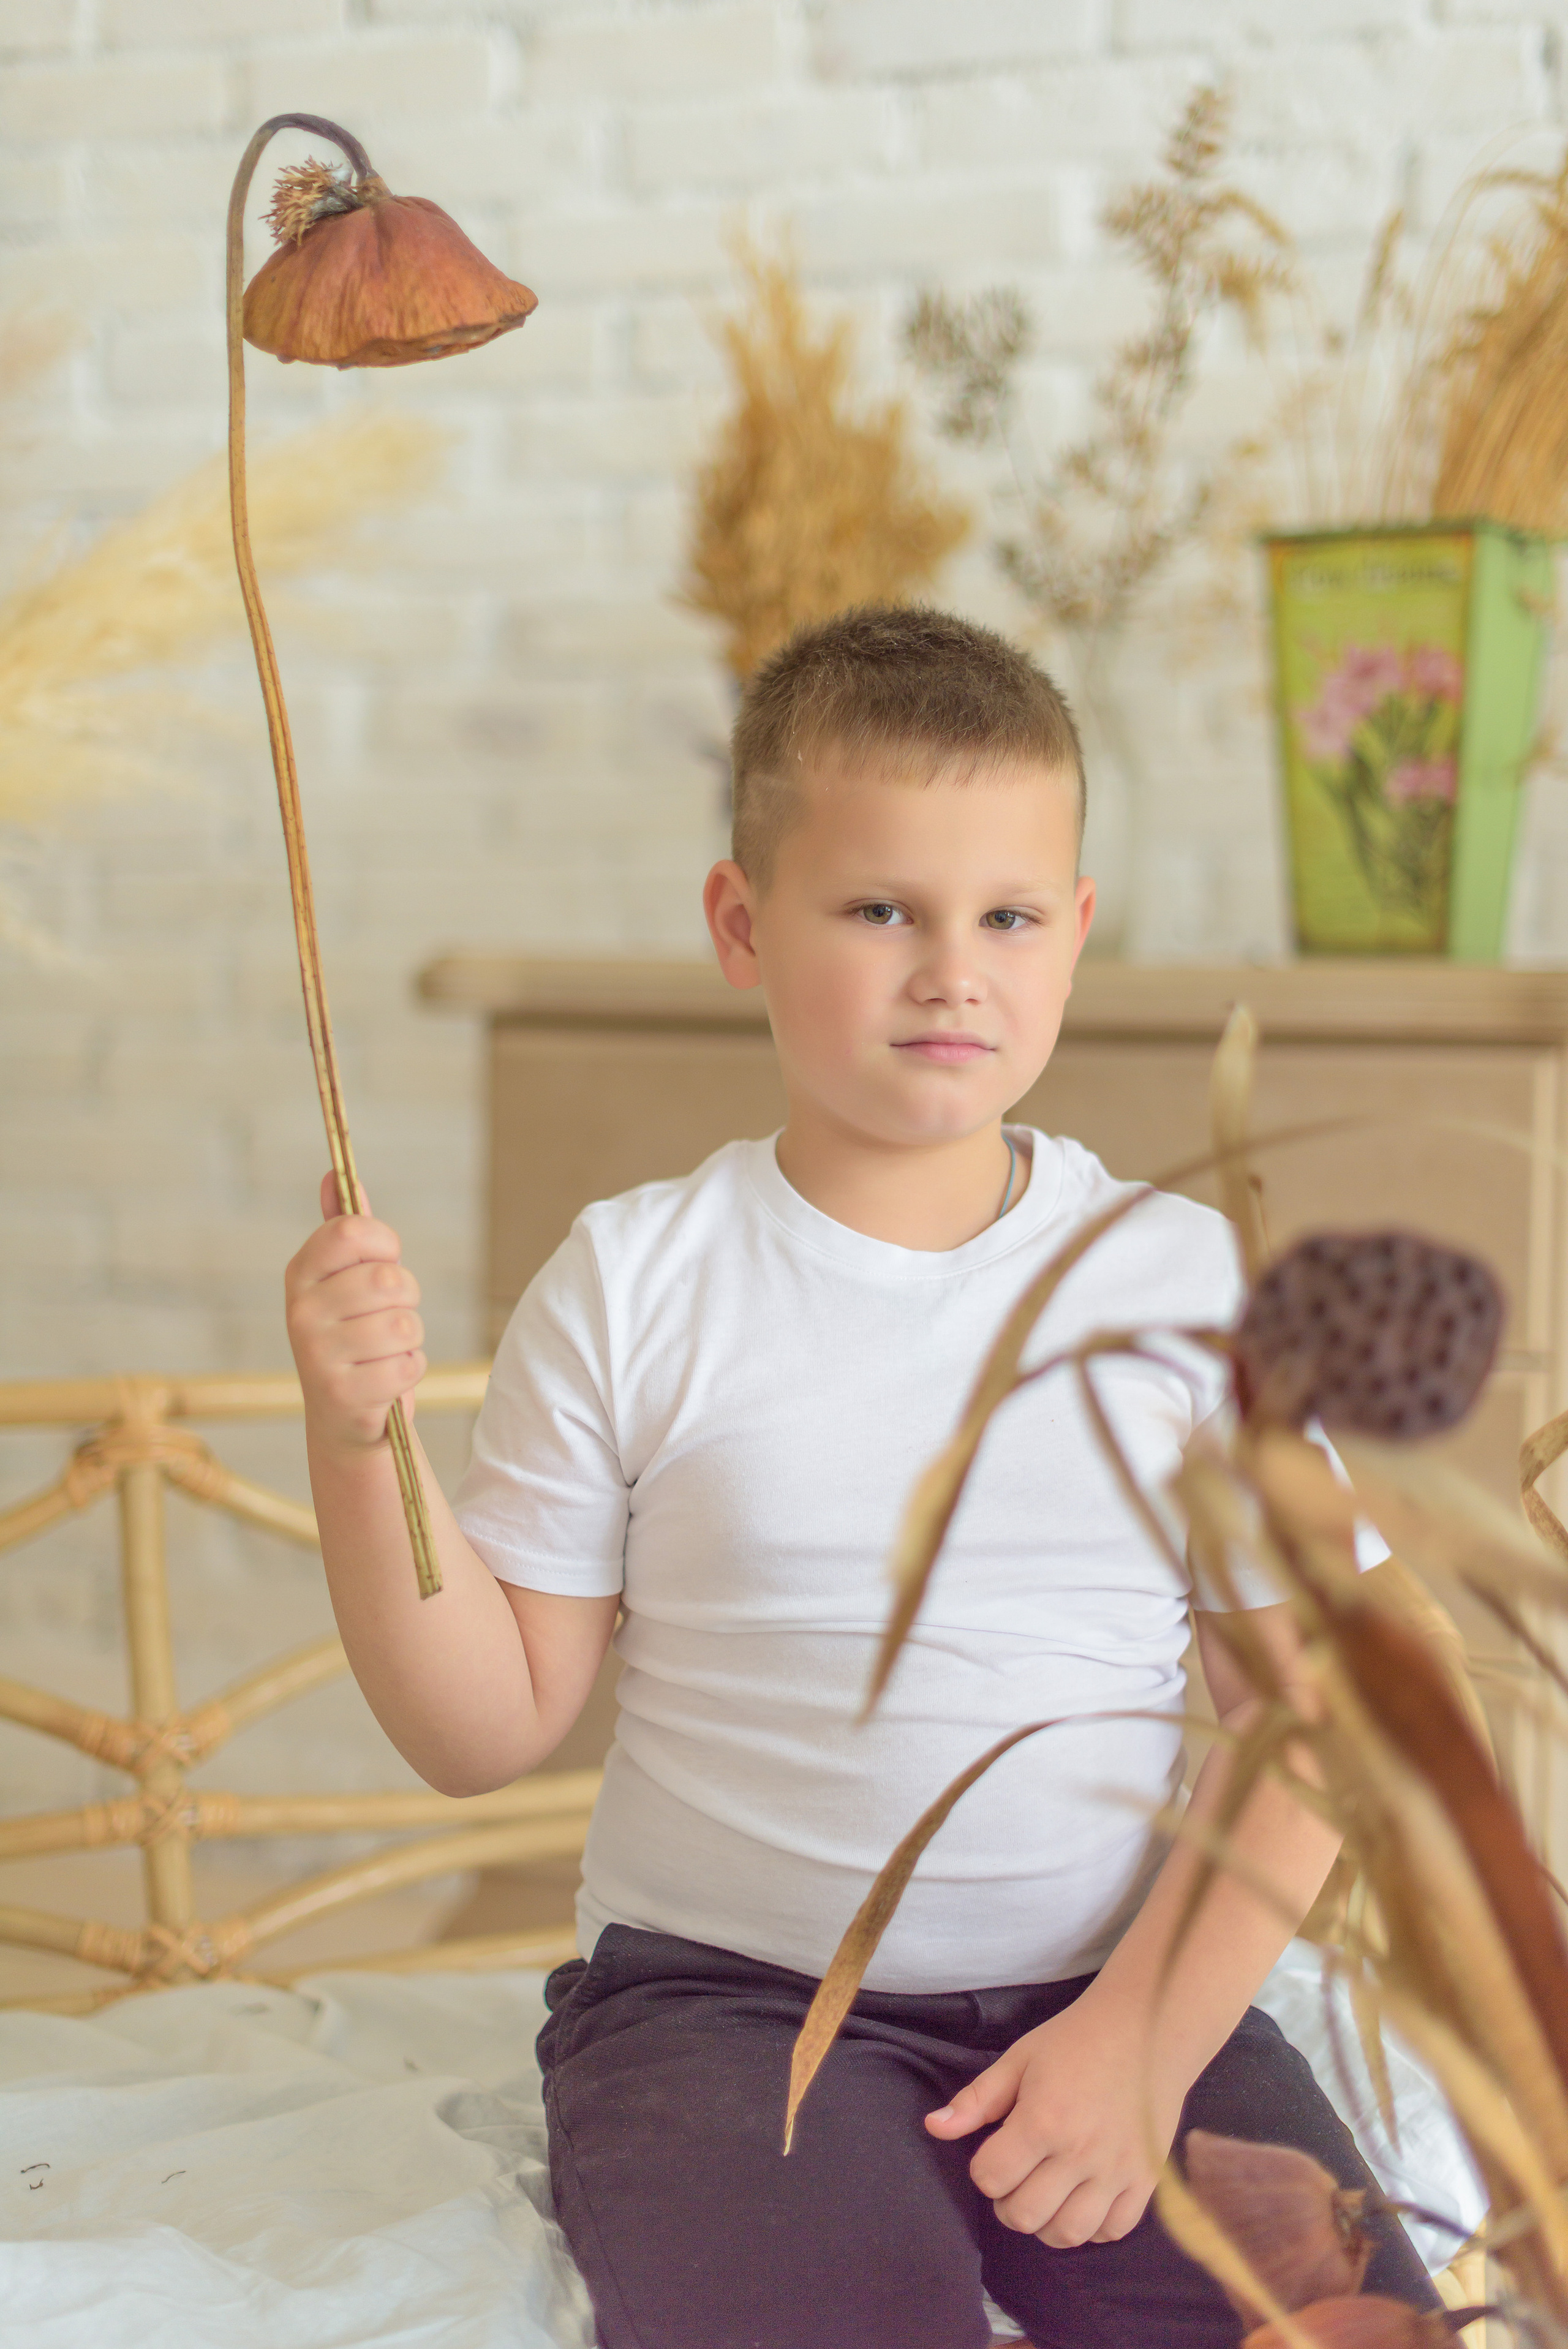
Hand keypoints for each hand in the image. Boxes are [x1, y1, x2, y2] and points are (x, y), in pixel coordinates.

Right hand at [284, 1172, 424, 1453]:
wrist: (344, 1421)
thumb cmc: (355, 1338)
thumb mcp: (347, 1282)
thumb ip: (345, 1231)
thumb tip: (334, 1175)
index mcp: (301, 1274)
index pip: (351, 1231)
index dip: (384, 1244)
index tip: (383, 1263)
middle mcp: (301, 1311)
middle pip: (388, 1279)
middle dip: (406, 1300)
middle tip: (386, 1319)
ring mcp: (317, 1354)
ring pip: (404, 1324)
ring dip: (410, 1339)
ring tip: (385, 1351)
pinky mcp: (343, 1394)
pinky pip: (409, 1364)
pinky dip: (410, 1372)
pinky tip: (386, 1380)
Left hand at [924, 1988, 1185, 2247]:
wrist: (1146, 2029)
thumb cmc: (1076, 2041)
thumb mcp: (1019, 2059)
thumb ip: (977, 2099)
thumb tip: (933, 2127)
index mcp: (1043, 2120)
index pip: (990, 2178)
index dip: (982, 2169)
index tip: (994, 2150)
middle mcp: (1080, 2154)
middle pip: (1024, 2215)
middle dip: (1007, 2201)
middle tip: (1016, 2176)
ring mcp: (1117, 2172)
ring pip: (1067, 2233)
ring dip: (1046, 2222)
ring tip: (1045, 2193)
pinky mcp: (1146, 2180)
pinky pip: (1112, 2230)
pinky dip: (1092, 2226)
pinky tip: (1082, 2198)